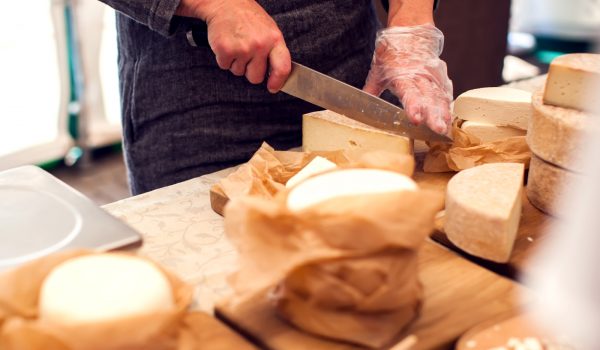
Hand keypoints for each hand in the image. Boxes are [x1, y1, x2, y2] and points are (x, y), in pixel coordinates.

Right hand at [176, 0, 290, 92]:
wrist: (224, 3)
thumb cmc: (248, 18)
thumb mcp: (269, 30)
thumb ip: (274, 51)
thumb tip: (276, 75)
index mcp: (274, 39)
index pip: (282, 68)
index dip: (278, 81)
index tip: (273, 87)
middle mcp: (260, 45)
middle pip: (256, 77)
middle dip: (250, 71)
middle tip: (247, 55)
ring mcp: (242, 48)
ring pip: (239, 72)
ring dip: (236, 63)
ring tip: (237, 44)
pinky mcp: (225, 50)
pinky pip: (225, 66)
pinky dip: (224, 59)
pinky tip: (227, 44)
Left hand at [363, 24, 452, 133]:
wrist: (410, 32)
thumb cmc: (392, 53)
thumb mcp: (378, 71)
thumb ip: (371, 90)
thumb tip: (358, 105)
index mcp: (403, 76)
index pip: (409, 94)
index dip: (413, 107)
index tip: (416, 119)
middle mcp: (420, 77)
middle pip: (428, 98)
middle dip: (433, 115)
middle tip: (438, 129)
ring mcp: (432, 76)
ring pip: (439, 97)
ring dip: (443, 114)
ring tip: (444, 129)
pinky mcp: (440, 77)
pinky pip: (445, 93)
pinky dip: (447, 106)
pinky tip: (448, 119)